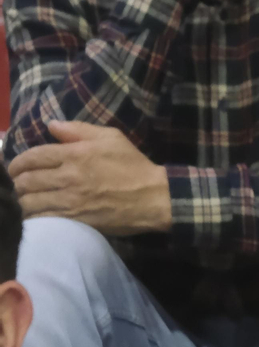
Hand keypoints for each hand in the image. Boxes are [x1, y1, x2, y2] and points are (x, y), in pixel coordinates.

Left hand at [8, 121, 171, 234]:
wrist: (155, 198)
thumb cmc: (134, 166)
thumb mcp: (111, 138)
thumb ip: (78, 129)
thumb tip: (51, 125)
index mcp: (73, 155)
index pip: (31, 157)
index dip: (17, 163)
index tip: (16, 169)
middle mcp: (67, 178)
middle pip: (26, 181)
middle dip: (18, 183)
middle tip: (21, 185)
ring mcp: (71, 201)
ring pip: (30, 202)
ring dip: (24, 201)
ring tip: (28, 201)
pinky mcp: (77, 220)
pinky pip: (44, 219)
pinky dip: (35, 217)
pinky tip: (37, 216)